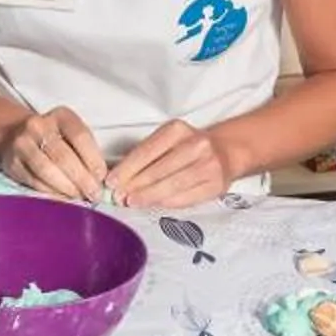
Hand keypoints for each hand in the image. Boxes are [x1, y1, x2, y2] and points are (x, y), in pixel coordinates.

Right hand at [0, 106, 107, 200]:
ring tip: (79, 198)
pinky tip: (63, 199)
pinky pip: (34, 181)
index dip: (93, 159)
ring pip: (47, 170)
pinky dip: (51, 192)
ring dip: (67, 188)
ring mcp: (22, 143)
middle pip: (63, 156)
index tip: (102, 177)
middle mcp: (38, 126)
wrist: (15, 134)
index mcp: (60, 116)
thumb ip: (86, 150)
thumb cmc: (54, 138)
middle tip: (94, 194)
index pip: (80, 136)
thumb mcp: (71, 133)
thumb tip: (101, 179)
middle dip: (82, 179)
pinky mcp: (12, 162)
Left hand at [108, 119, 230, 209]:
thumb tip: (117, 177)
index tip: (111, 182)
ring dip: (148, 196)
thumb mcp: (167, 140)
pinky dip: (167, 203)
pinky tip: (153, 205)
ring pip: (172, 184)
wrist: (224, 151)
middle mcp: (196, 144)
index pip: (146, 151)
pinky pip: (187, 197)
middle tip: (117, 197)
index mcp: (178, 129)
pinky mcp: (216, 184)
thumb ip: (145, 155)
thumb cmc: (186, 147)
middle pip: (158, 169)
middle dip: (134, 185)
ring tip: (132, 202)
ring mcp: (209, 165)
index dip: (126, 169)